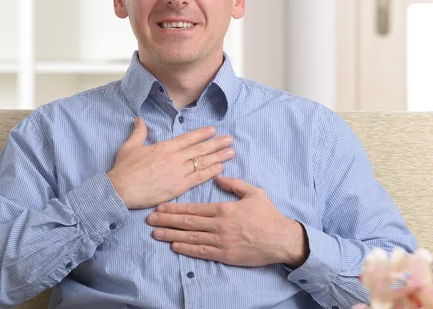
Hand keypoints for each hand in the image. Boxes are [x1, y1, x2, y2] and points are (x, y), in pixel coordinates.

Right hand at [108, 117, 234, 208]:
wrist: (121, 190)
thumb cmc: (124, 169)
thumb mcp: (129, 146)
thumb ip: (138, 132)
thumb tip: (139, 119)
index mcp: (164, 147)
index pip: (188, 138)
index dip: (201, 134)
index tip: (213, 130)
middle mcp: (174, 158)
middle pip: (200, 149)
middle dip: (216, 143)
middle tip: (230, 139)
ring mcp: (178, 172)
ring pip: (202, 162)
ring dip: (218, 157)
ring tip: (231, 152)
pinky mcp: (178, 187)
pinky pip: (198, 178)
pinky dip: (210, 172)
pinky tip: (220, 168)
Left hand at [146, 175, 308, 267]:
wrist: (281, 239)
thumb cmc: (268, 214)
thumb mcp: (253, 192)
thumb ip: (234, 184)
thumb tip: (217, 177)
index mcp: (224, 209)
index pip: (194, 209)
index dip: (175, 207)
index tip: (160, 206)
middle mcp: (219, 225)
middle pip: (188, 223)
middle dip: (167, 220)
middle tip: (150, 218)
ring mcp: (221, 242)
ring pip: (191, 238)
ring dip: (171, 235)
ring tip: (156, 233)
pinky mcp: (225, 255)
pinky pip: (202, 252)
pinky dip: (187, 249)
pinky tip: (174, 246)